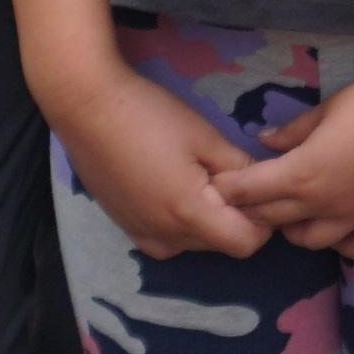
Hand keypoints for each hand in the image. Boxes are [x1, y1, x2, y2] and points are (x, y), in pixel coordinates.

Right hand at [51, 62, 265, 260]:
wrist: (87, 108)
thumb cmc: (150, 116)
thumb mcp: (205, 137)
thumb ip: (240, 169)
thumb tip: (265, 186)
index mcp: (188, 214)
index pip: (245, 244)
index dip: (262, 222)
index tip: (261, 191)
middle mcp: (165, 237)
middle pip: (219, 244)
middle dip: (235, 218)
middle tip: (231, 176)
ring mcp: (141, 235)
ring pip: (194, 244)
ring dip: (208, 221)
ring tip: (200, 177)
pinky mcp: (126, 227)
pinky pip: (167, 241)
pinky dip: (181, 225)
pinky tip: (175, 189)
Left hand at [222, 60, 353, 265]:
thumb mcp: (327, 108)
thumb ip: (292, 131)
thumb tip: (263, 142)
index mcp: (303, 173)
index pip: (250, 191)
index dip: (229, 189)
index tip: (219, 184)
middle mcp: (325, 204)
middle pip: (272, 219)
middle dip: (252, 209)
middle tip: (248, 195)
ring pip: (309, 241)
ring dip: (293, 228)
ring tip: (293, 209)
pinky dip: (342, 243)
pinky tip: (338, 226)